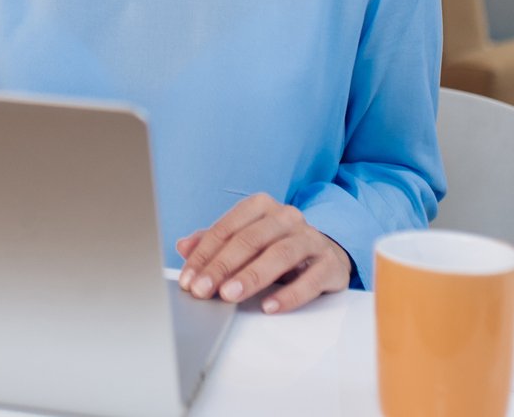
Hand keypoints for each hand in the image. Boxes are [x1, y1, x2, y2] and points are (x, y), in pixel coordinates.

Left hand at [175, 194, 351, 314]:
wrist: (325, 253)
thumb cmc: (276, 246)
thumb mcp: (245, 241)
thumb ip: (214, 243)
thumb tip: (182, 246)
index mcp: (262, 206)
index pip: (227, 228)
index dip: (204, 254)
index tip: (189, 279)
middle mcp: (287, 217)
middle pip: (251, 240)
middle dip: (222, 266)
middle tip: (203, 290)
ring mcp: (311, 239)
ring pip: (280, 254)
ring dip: (252, 276)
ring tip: (230, 295)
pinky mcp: (330, 264)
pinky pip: (311, 279)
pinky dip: (289, 294)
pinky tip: (270, 306)